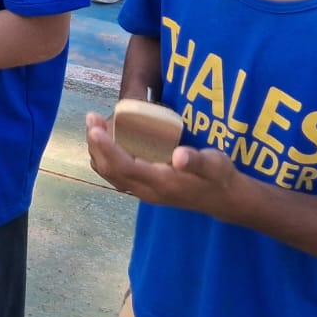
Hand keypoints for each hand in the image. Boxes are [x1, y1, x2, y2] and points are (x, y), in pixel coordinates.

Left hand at [85, 112, 245, 217]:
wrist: (224, 199)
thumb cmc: (219, 177)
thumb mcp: (214, 165)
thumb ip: (197, 160)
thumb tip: (179, 156)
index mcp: (160, 182)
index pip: (124, 165)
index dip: (106, 147)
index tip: (95, 127)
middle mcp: (147, 190)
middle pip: (111, 170)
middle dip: (96, 144)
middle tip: (91, 117)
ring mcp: (145, 191)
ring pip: (111, 174)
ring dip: (98, 151)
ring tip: (94, 126)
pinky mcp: (146, 188)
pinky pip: (117, 175)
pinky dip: (106, 158)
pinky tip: (107, 141)